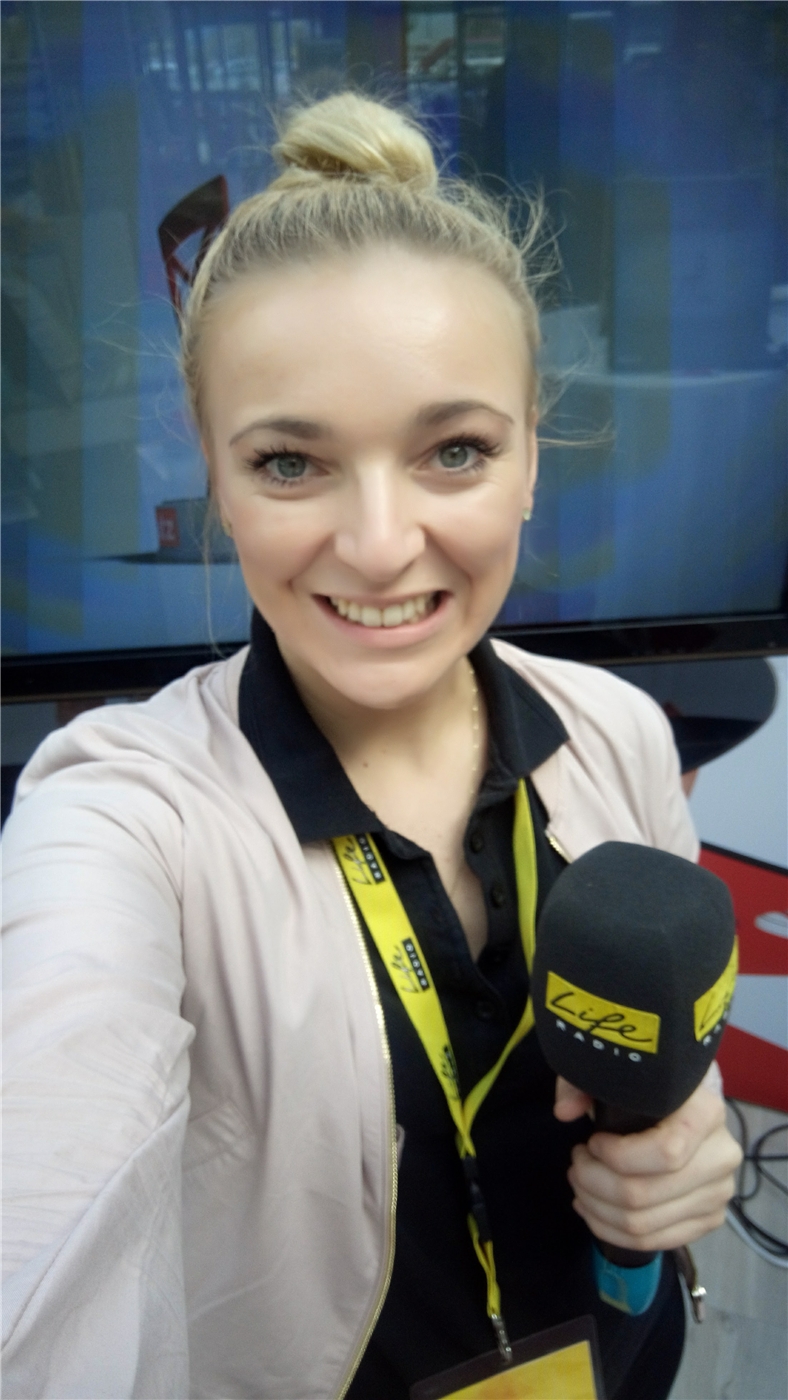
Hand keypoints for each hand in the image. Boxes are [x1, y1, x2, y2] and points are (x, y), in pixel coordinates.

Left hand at [553, 1073, 742, 1252]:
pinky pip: (655, 1241)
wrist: (685, 1106)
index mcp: (707, 1112)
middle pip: (645, 1193)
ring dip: (597, 1208)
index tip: (592, 1141)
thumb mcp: (614, 1070)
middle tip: (576, 1164)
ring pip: (644, 1223)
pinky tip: (592, 1208)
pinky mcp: (709, 1219)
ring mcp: (719, 1193)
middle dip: (594, 1182)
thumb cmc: (647, 1087)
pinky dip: (613, 1230)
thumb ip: (582, 1081)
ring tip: (580, 1184)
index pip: (666, 1151)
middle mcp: (722, 1156)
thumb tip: (565, 1111)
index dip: (617, 1155)